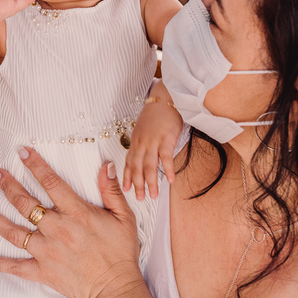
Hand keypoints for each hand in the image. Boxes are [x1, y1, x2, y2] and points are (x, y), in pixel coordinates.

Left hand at [0, 148, 143, 297]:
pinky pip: (16, 267)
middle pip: (25, 204)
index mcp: (76, 213)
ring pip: (14, 232)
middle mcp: (57, 230)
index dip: (35, 165)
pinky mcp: (43, 272)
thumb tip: (105, 165)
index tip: (22, 152)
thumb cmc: (121, 252)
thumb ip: (112, 190)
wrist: (116, 289)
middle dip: (8, 186)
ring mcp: (47, 252)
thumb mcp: (124, 217)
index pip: (51, 183)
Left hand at [122, 81, 182, 197]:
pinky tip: (171, 181)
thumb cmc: (156, 115)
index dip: (127, 176)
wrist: (164, 99)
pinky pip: (166, 157)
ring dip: (151, 182)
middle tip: (140, 198)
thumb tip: (143, 156)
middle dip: (138, 184)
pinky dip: (168, 169)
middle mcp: (142, 143)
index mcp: (136, 141)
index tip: (127, 189)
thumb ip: (143, 143)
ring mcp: (153, 141)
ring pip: (149, 165)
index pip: (129, 162)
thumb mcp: (144, 129)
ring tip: (153, 195)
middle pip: (137, 167)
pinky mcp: (166, 138)